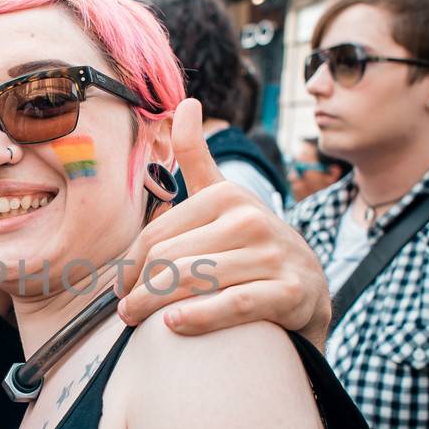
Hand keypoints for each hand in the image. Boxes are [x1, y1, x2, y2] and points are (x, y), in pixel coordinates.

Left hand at [114, 99, 329, 347]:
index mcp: (227, 196)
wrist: (309, 286)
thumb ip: (198, 156)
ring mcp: (273, 256)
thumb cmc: (250, 242)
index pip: (157, 234)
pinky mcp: (290, 292)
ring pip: (195, 281)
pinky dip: (199, 316)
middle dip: (138, 289)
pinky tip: (173, 326)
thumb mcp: (225, 197)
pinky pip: (234, 304)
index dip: (130, 263)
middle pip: (170, 259)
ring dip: (155, 307)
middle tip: (125, 311)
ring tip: (136, 321)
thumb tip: (186, 102)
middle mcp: (251, 220)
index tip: (119, 286)